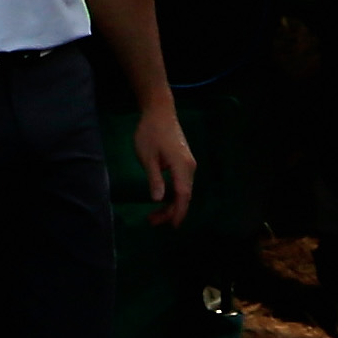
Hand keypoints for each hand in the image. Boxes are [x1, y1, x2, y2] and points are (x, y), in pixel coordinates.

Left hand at [133, 102, 195, 226]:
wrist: (160, 111)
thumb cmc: (150, 132)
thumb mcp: (147, 157)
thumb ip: (154, 179)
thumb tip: (158, 199)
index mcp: (182, 166)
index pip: (183, 195)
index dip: (178, 212)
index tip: (171, 226)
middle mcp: (190, 167)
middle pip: (185, 195)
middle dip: (171, 211)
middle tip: (152, 221)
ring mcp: (188, 164)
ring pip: (184, 190)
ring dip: (172, 204)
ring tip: (154, 214)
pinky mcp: (184, 161)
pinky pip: (182, 183)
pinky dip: (174, 194)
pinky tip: (162, 199)